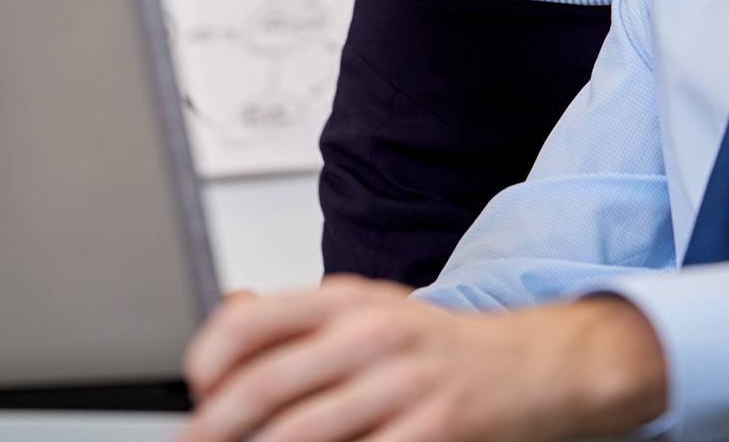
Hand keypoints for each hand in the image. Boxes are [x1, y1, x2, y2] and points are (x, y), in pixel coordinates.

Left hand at [178, 274, 666, 441]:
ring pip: (302, 434)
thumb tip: (227, 320)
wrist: (532, 366)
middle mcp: (371, 334)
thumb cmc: (438, 348)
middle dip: (217, 428)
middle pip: (266, 386)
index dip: (209, 361)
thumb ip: (301, 321)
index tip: (196, 391)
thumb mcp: (369, 312)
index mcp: (347, 300)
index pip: (253, 320)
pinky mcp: (432, 431)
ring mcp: (403, 385)